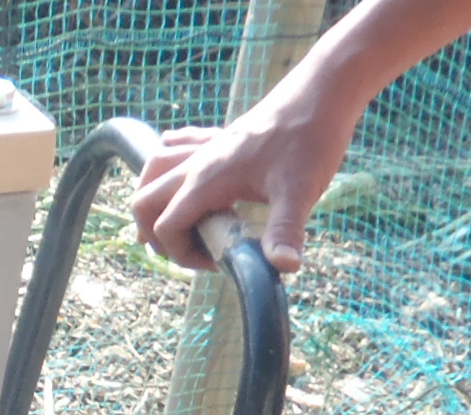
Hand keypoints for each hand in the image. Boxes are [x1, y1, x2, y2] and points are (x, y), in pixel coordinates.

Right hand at [129, 84, 363, 273]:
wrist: (325, 89)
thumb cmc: (311, 137)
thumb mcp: (299, 191)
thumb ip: (285, 232)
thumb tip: (285, 267)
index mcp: (207, 179)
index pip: (166, 226)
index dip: (182, 254)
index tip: (217, 262)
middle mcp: (198, 162)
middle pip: (145, 199)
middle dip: (155, 233)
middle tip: (190, 250)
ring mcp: (208, 146)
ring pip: (154, 170)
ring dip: (154, 199)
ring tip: (175, 221)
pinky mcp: (222, 136)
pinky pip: (179, 146)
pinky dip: (171, 164)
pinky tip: (182, 171)